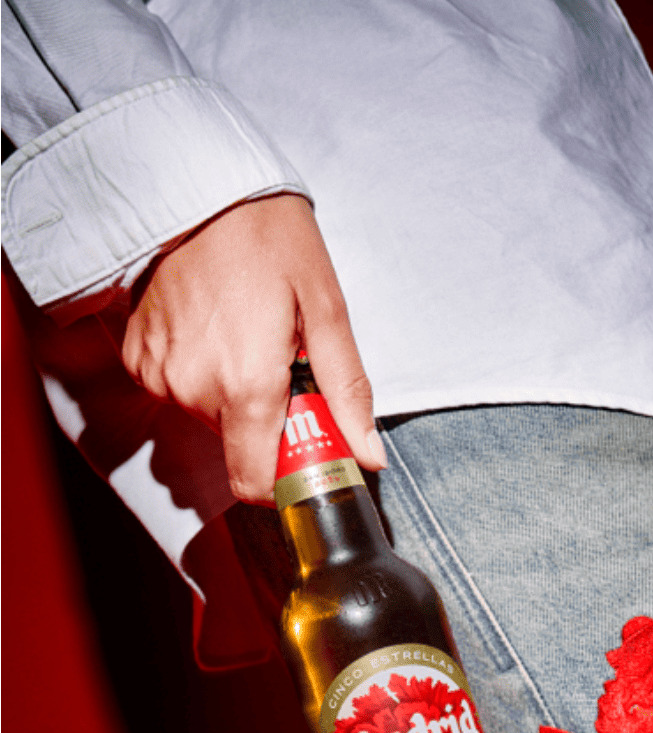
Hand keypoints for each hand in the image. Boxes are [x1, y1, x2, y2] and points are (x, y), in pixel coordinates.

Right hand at [121, 194, 385, 500]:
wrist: (197, 186)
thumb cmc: (269, 238)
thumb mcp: (326, 310)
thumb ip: (347, 392)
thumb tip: (369, 457)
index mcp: (246, 387)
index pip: (255, 483)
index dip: (283, 481)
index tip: (305, 455)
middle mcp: (194, 390)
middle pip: (240, 445)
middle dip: (269, 422)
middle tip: (285, 368)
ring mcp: (161, 375)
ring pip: (210, 417)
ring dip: (235, 393)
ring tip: (249, 337)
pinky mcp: (140, 357)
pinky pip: (179, 389)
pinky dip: (202, 373)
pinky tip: (215, 330)